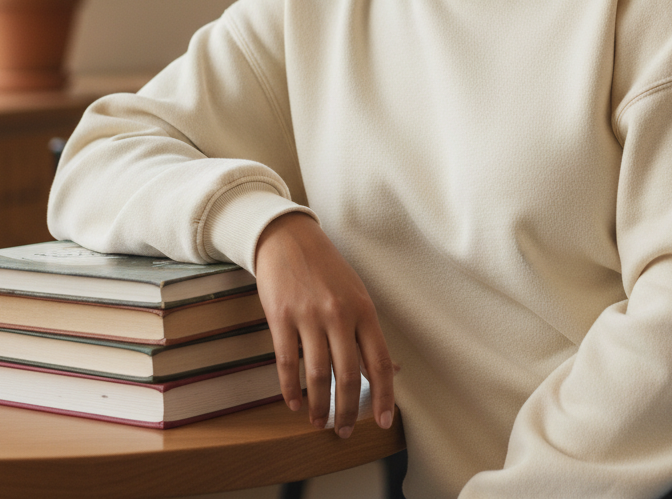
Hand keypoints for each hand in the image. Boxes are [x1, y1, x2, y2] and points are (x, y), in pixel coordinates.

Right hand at [254, 212, 395, 437]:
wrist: (288, 239)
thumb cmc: (327, 269)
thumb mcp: (356, 294)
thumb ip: (369, 332)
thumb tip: (390, 370)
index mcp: (364, 309)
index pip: (378, 361)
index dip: (383, 395)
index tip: (382, 421)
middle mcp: (339, 314)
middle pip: (347, 376)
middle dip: (347, 411)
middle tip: (343, 431)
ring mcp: (309, 316)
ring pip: (317, 375)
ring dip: (319, 406)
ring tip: (319, 423)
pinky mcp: (281, 317)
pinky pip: (287, 363)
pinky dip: (290, 390)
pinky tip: (294, 404)